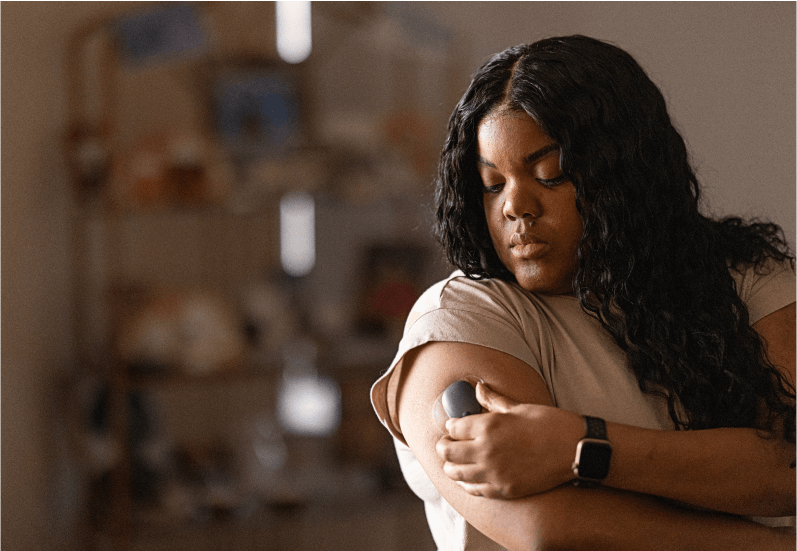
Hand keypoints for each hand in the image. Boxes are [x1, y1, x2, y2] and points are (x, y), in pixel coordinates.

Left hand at [436, 382, 582, 498]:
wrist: (576, 449)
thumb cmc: (550, 423)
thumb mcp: (518, 407)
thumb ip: (493, 400)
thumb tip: (477, 387)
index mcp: (488, 426)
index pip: (452, 428)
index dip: (450, 426)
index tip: (453, 426)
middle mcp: (486, 450)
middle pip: (447, 452)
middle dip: (444, 447)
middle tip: (447, 444)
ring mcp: (494, 473)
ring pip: (455, 473)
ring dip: (451, 466)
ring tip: (454, 462)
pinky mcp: (504, 490)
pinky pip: (474, 489)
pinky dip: (467, 483)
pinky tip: (469, 477)